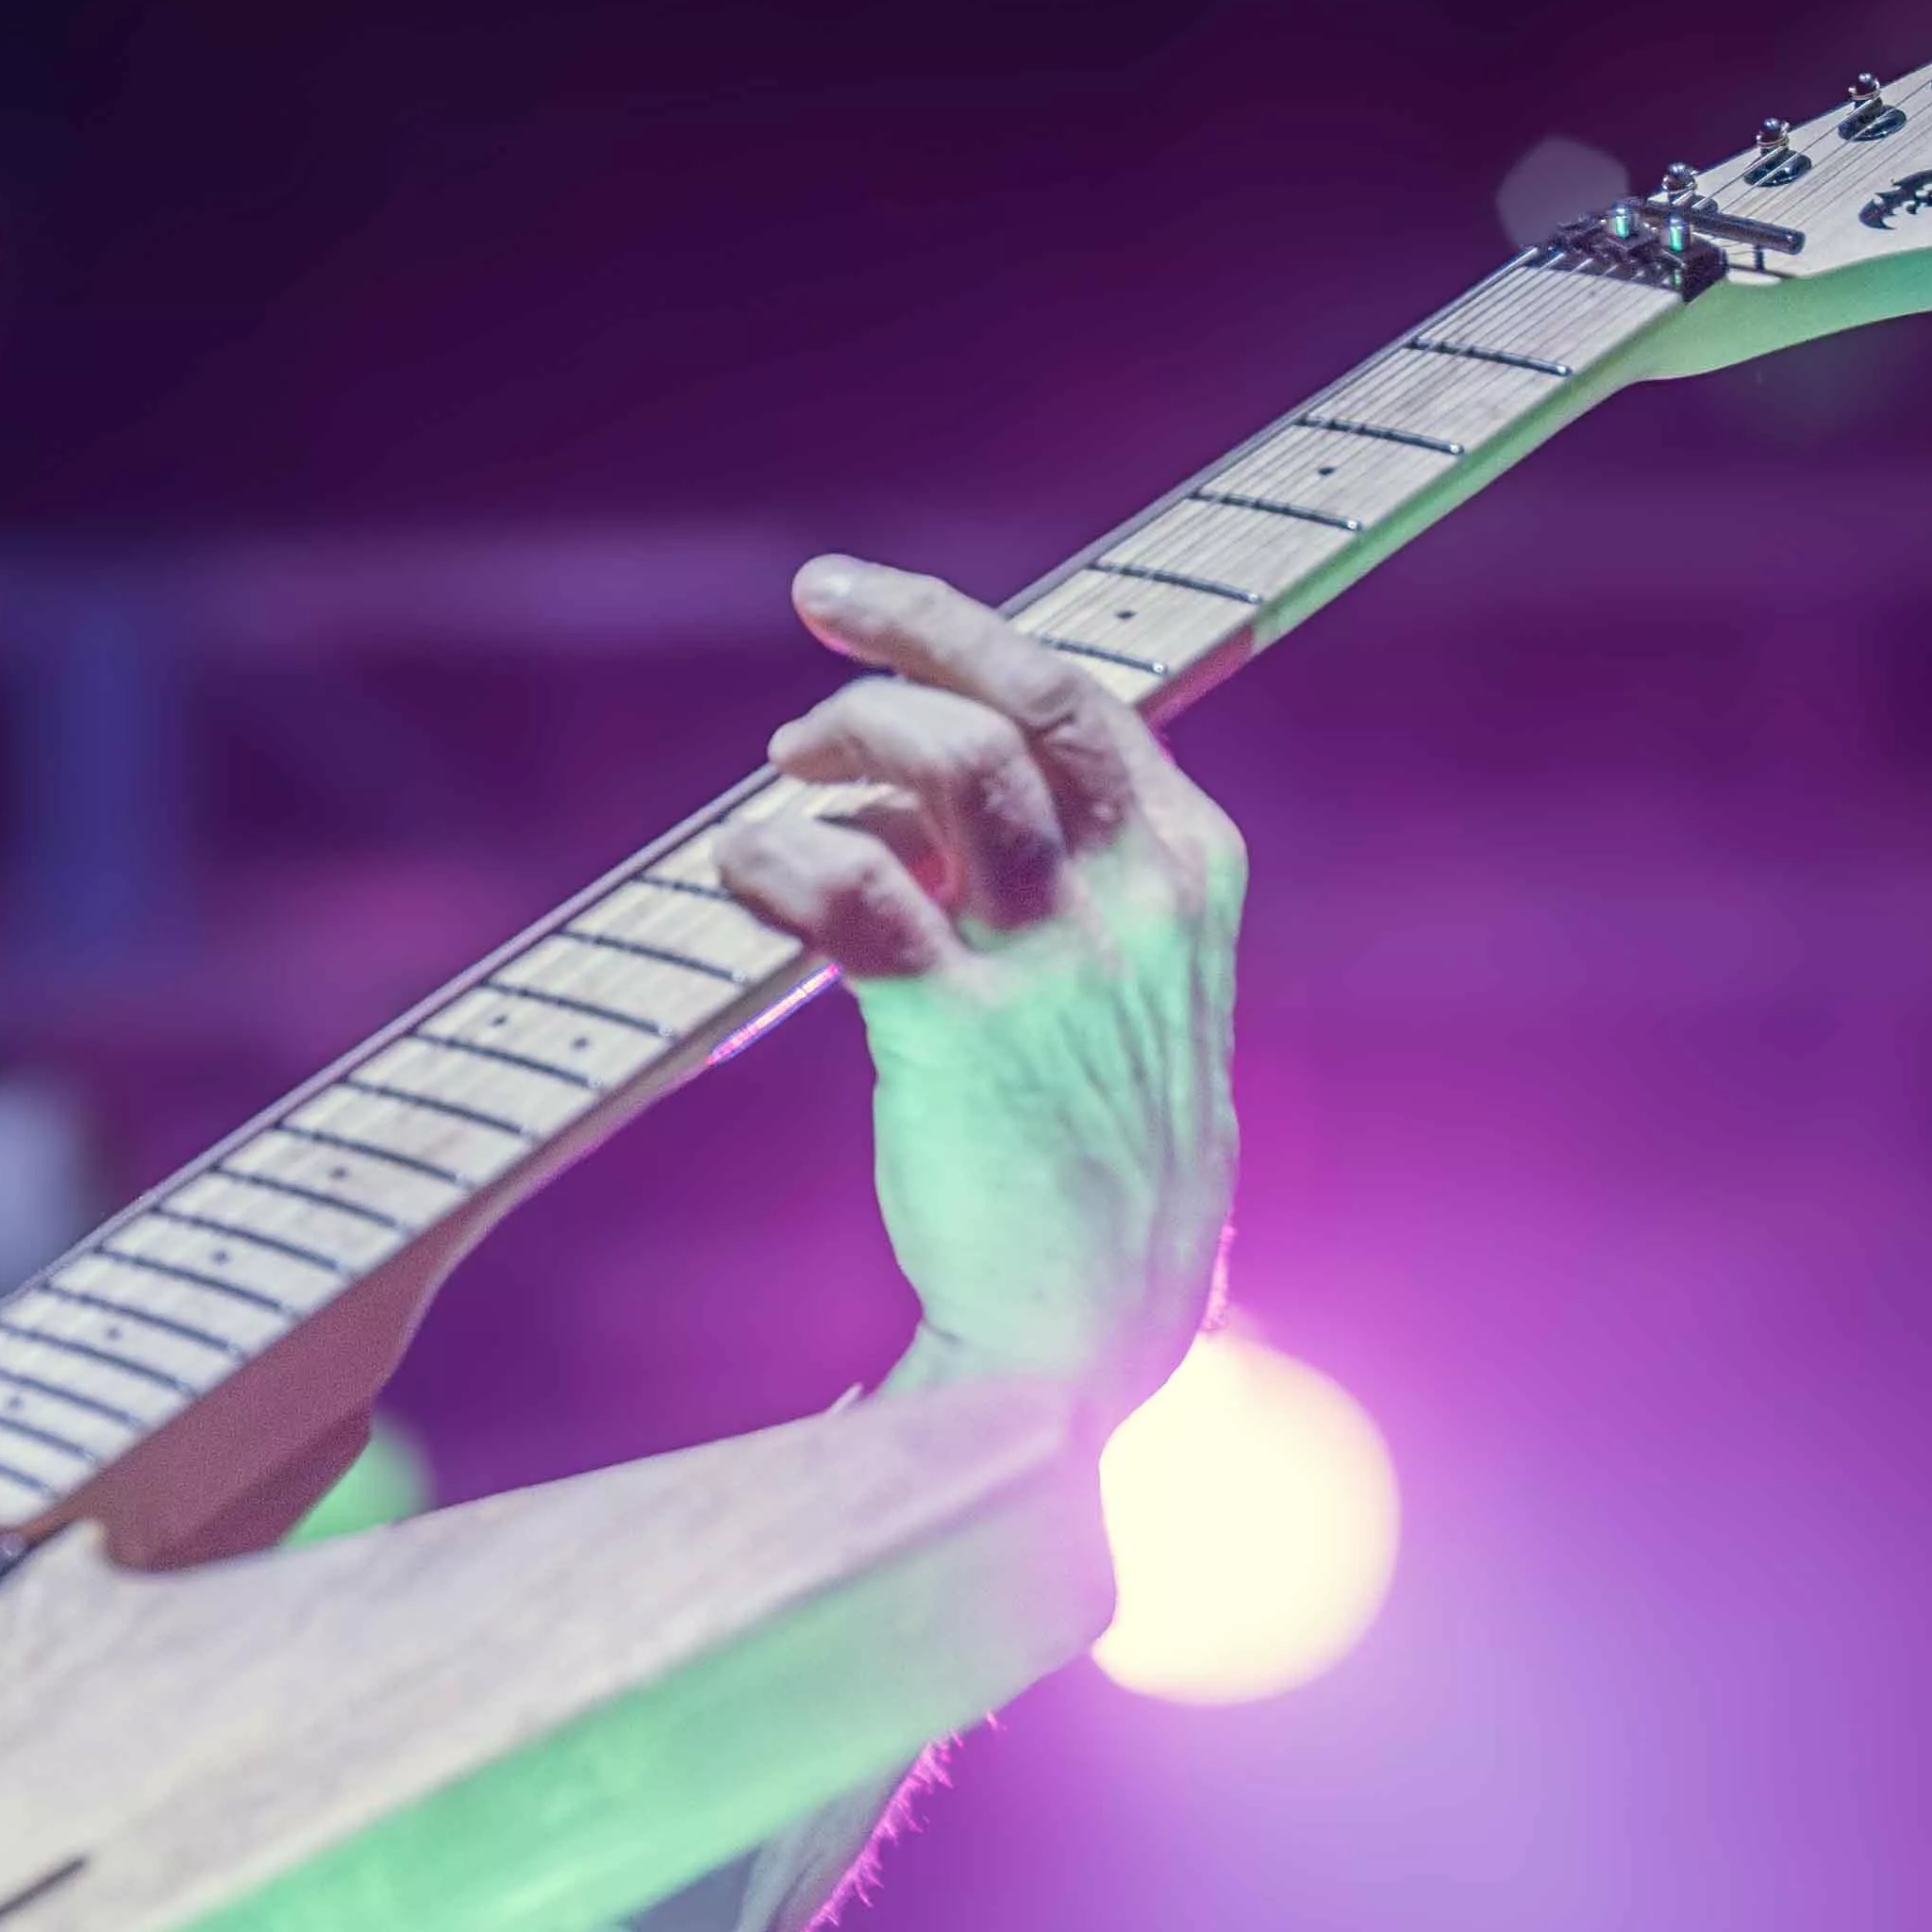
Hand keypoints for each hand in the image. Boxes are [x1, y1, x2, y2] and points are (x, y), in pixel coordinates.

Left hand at [709, 555, 1241, 1394]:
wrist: (1088, 1326)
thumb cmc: (1093, 1159)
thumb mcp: (1129, 993)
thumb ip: (1057, 881)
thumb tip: (902, 792)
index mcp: (1191, 873)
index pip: (1084, 699)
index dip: (967, 631)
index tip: (866, 608)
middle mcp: (1140, 899)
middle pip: (1026, 692)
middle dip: (916, 623)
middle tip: (819, 605)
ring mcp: (1059, 963)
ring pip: (950, 761)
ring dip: (849, 734)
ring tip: (781, 771)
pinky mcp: (963, 1031)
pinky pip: (853, 890)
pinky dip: (779, 856)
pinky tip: (740, 869)